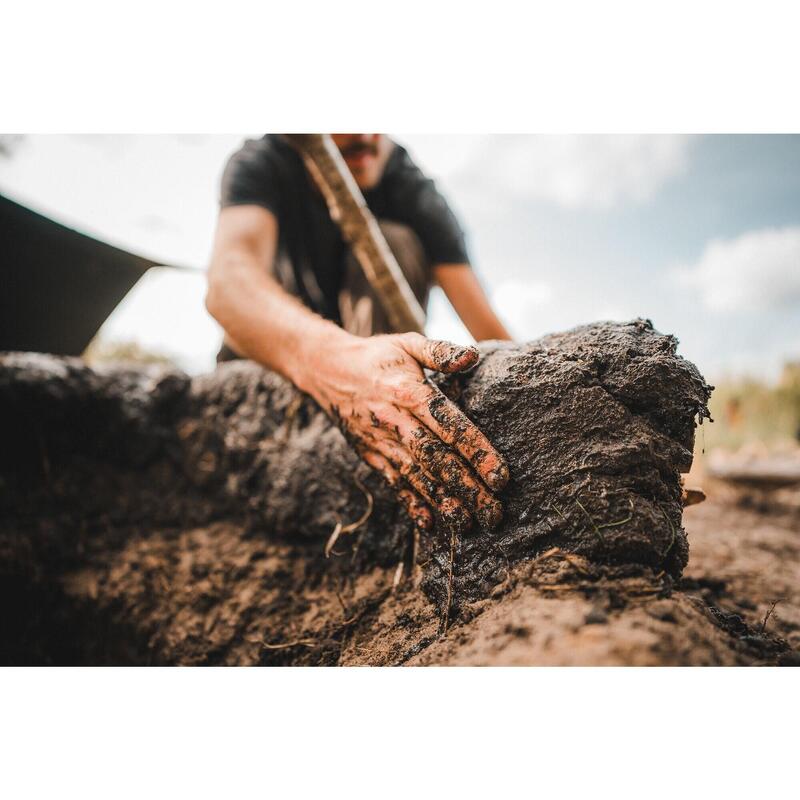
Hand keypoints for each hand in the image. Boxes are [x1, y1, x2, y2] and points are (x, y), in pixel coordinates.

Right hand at [297, 330, 508, 532]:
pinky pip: (392, 482)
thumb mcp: (408, 343)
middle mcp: (395, 421)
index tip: (501, 477)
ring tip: (468, 523)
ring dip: (442, 502)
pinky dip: (410, 504)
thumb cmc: (377, 356)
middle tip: (494, 512)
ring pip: (416, 476)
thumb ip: (441, 351)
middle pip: (436, 459)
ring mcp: (380, 441)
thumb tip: (473, 357)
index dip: (477, 452)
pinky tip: (429, 524)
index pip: (450, 426)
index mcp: (409, 392)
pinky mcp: (371, 455)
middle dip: (466, 488)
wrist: (325, 370)